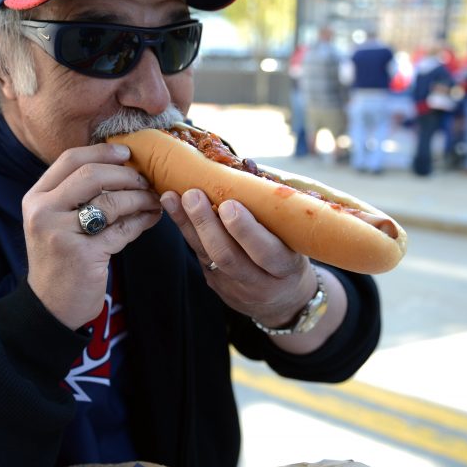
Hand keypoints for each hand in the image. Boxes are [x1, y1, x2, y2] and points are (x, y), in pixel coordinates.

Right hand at [24, 143, 161, 328]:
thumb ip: (76, 195)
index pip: (70, 159)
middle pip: (91, 175)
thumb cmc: (60, 259)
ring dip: (139, 198)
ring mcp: (61, 233)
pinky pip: (121, 230)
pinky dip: (141, 221)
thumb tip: (122, 167)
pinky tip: (151, 218)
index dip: (102, 151)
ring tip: (153, 199)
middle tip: (145, 180)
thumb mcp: (56, 222)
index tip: (127, 153)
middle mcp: (43, 212)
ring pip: (111, 202)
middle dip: (125, 175)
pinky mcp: (82, 255)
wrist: (51, 306)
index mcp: (36, 198)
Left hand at [159, 189, 314, 327]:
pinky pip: (198, 255)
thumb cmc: (291, 255)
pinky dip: (185, 229)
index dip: (246, 230)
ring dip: (187, 225)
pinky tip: (171, 206)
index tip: (228, 204)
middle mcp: (259, 282)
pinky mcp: (214, 283)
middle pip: (227, 256)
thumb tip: (246, 165)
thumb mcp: (295, 240)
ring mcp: (233, 286)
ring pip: (206, 257)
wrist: (282, 301)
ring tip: (171, 197)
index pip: (266, 252)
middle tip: (193, 195)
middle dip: (207, 224)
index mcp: (285, 269)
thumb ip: (274, 209)